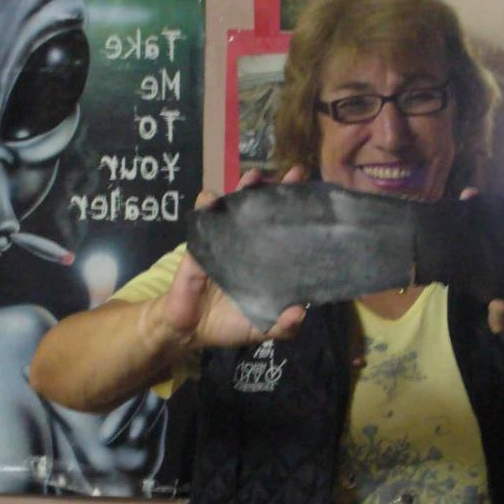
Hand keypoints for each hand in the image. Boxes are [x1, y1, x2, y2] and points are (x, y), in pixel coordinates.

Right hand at [149, 166, 308, 352]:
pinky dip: (207, 205)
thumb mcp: (261, 327)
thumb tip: (301, 311)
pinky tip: (212, 199)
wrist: (190, 330)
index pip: (283, 230)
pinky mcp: (199, 244)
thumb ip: (282, 325)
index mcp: (265, 260)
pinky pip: (202, 219)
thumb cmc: (228, 324)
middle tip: (293, 174)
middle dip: (277, 190)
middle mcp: (246, 244)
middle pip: (262, 210)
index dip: (297, 213)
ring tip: (254, 177)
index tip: (313, 196)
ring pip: (234, 206)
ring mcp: (222, 240)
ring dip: (243, 188)